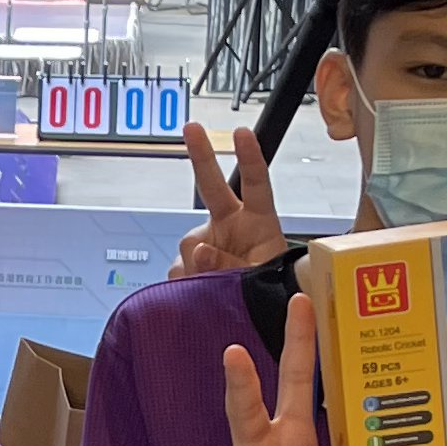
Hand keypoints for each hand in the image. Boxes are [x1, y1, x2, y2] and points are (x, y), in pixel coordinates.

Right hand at [179, 123, 289, 276]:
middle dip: (201, 155)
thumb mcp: (258, 279)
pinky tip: (196, 291)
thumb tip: (198, 250)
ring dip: (197, 265)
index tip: (241, 133)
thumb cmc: (268, 291)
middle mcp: (231, 225)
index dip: (250, 158)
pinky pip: (178, 269)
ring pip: (190, 245)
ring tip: (215, 286)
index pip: (257, 185)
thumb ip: (229, 264)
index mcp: (259, 222)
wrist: (255, 318)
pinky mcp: (190, 264)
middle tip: (192, 127)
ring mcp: (208, 243)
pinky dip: (184, 282)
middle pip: (213, 186)